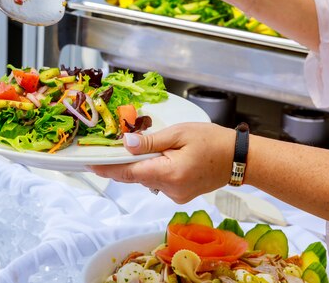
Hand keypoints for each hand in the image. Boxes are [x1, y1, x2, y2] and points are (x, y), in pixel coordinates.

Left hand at [90, 122, 235, 202]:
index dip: (108, 168)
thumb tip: (126, 145)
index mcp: (169, 174)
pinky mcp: (180, 195)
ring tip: (147, 146)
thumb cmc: (212, 140)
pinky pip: (158, 181)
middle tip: (113, 147)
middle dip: (125, 162)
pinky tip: (163, 156)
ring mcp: (176, 195)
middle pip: (136, 176)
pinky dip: (154, 170)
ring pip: (146, 179)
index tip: (90, 164)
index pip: (129, 173)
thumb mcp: (179, 133)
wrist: (239, 158)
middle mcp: (170, 190)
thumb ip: (151, 142)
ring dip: (142, 165)